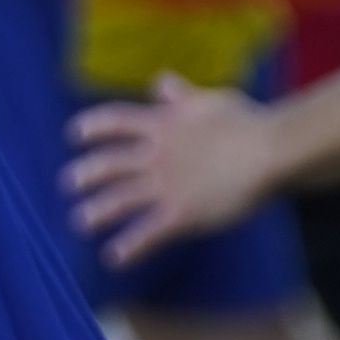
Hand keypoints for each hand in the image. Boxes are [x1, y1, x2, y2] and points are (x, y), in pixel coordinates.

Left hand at [63, 76, 280, 264]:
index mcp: (162, 125)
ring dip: (97, 211)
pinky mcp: (182, 214)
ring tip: (80, 221)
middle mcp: (156, 155)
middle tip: (68, 184)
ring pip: (119, 199)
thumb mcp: (210, 100)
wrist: (270, 150)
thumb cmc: (248, 123)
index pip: (115, 121)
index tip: (74, 134)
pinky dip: (129, 247)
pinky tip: (113, 258)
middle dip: (86, 174)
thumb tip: (161, 82)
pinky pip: (148, 233)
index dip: (92, 128)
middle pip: (109, 163)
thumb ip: (181, 96)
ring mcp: (166, 185)